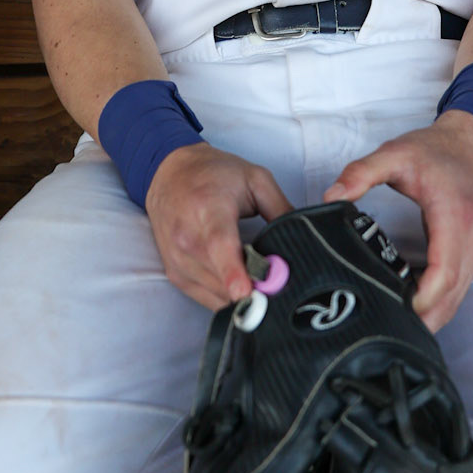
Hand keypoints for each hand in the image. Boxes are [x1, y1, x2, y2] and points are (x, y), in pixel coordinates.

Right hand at [145, 143, 289, 311]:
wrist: (168, 173)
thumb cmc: (213, 174)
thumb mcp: (255, 179)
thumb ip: (281, 209)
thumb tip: (304, 240)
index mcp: (208, 208)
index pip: (219, 245)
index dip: (233, 271)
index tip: (245, 293)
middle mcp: (187, 237)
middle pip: (221, 278)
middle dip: (254, 290)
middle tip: (278, 289)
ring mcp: (177, 259)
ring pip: (215, 294)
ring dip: (241, 297)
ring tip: (261, 284)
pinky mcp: (175, 273)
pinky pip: (205, 299)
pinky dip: (226, 298)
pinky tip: (242, 287)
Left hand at [322, 110, 472, 332]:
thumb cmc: (435, 151)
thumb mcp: (395, 153)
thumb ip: (361, 172)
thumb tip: (331, 196)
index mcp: (455, 217)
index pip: (443, 274)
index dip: (418, 299)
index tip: (386, 307)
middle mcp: (472, 240)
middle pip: (449, 298)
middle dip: (418, 319)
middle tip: (378, 328)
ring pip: (455, 300)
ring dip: (427, 316)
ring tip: (388, 321)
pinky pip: (456, 290)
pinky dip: (434, 303)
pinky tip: (406, 304)